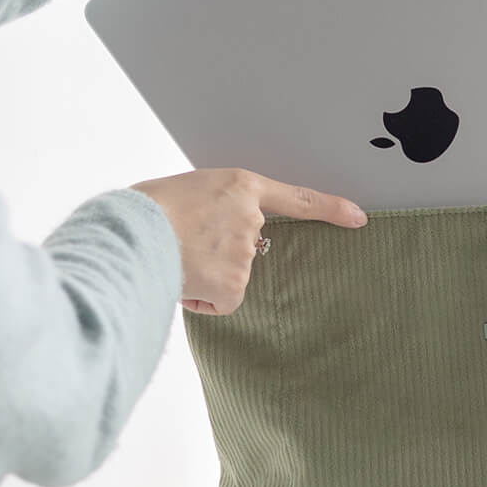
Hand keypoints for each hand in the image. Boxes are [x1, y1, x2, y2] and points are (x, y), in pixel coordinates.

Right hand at [129, 167, 366, 315]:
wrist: (128, 235)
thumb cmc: (142, 209)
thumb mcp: (185, 191)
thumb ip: (213, 207)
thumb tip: (210, 234)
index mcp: (239, 185)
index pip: (297, 199)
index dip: (331, 208)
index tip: (358, 217)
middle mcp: (250, 219)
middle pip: (246, 247)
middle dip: (218, 253)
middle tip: (184, 243)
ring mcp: (246, 253)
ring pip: (229, 275)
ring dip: (203, 274)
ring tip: (174, 258)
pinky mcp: (236, 285)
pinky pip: (221, 301)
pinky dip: (200, 298)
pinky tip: (180, 280)